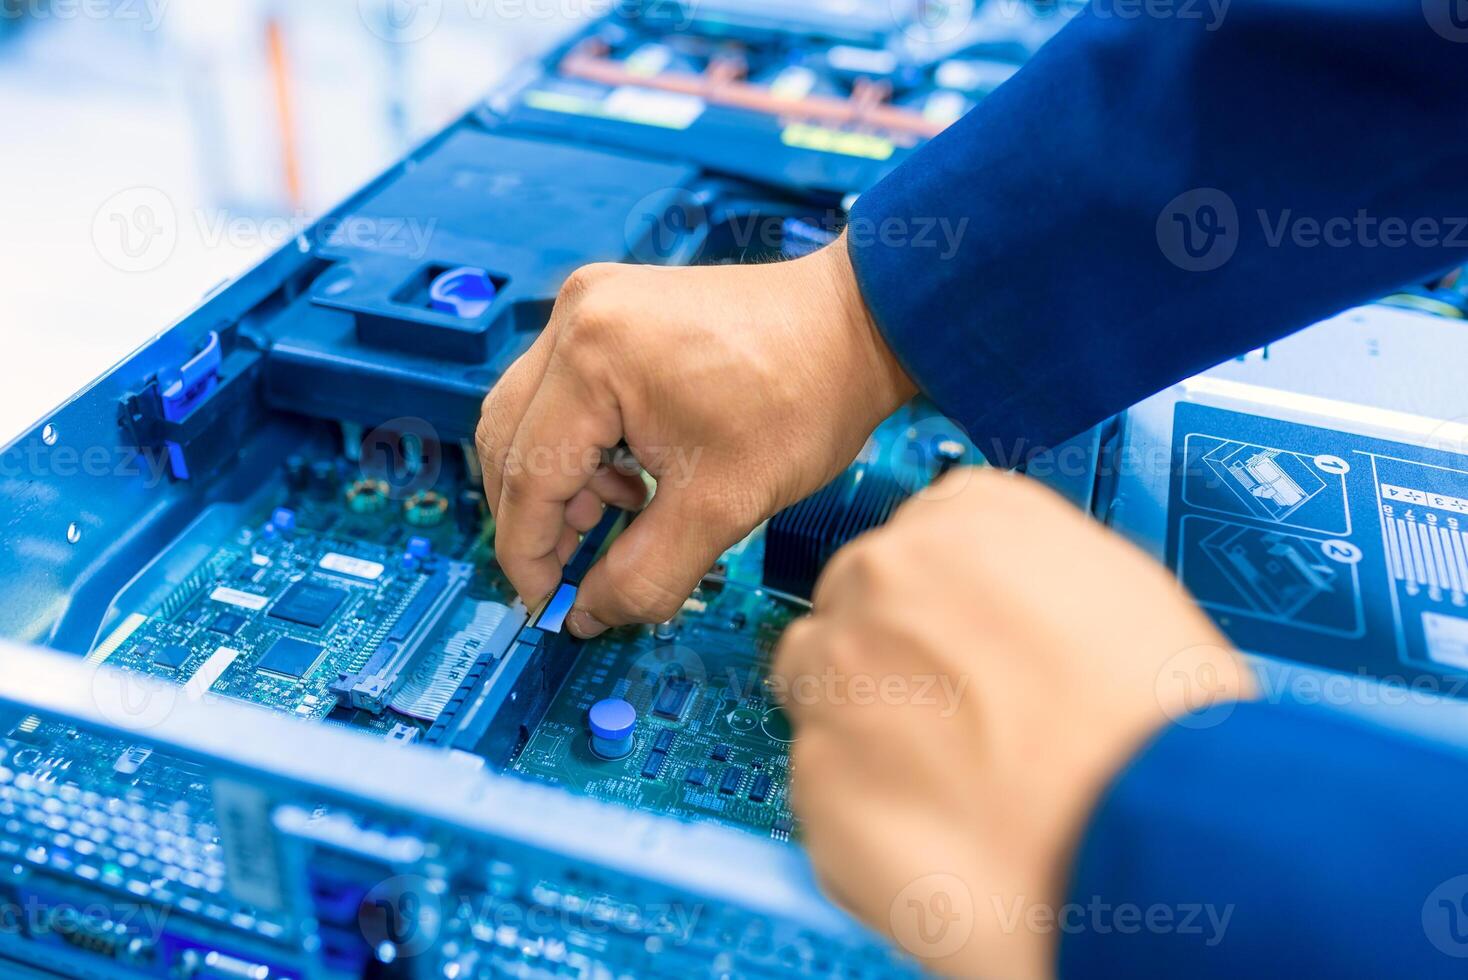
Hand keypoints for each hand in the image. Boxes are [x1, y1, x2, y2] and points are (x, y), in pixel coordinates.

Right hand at [475, 235, 914, 636]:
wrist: (858, 326)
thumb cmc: (804, 396)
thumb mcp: (722, 506)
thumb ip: (643, 573)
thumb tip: (586, 616)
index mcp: (593, 357)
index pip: (525, 475)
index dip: (528, 553)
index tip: (545, 602)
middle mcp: (576, 317)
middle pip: (508, 440)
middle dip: (536, 517)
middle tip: (572, 573)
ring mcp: (591, 306)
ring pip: (528, 415)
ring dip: (557, 481)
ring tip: (616, 519)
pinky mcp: (611, 310)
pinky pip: (562, 390)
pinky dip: (580, 444)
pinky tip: (630, 477)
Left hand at [772, 469, 1254, 978]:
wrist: (1159, 838)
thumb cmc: (1162, 723)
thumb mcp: (1115, 586)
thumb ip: (1022, 574)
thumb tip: (989, 607)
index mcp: (961, 519)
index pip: (910, 541)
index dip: (936, 605)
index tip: (958, 648)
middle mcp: (882, 578)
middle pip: (849, 608)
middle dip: (887, 660)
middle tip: (954, 725)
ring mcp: (835, 675)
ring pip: (815, 688)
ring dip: (859, 726)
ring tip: (945, 785)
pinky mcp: (815, 773)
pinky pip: (821, 782)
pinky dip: (865, 808)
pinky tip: (937, 835)